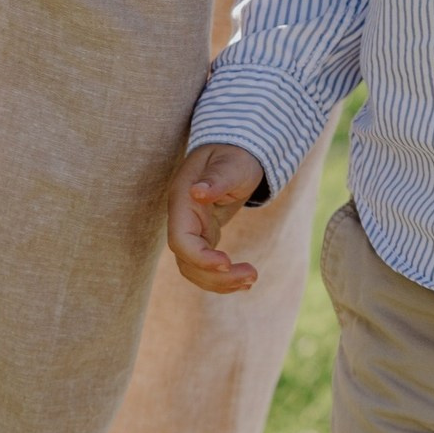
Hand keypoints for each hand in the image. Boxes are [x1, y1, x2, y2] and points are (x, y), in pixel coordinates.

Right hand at [167, 143, 264, 292]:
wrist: (237, 151)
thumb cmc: (236, 154)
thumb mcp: (232, 163)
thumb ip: (217, 178)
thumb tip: (198, 192)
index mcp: (183, 201)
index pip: (181, 240)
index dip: (199, 257)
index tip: (226, 263)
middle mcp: (183, 219)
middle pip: (188, 261)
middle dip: (217, 275)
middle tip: (252, 276)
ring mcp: (193, 229)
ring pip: (196, 268)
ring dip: (222, 280)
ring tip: (252, 280)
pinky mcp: (205, 235)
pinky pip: (208, 263)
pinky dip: (224, 275)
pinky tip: (245, 281)